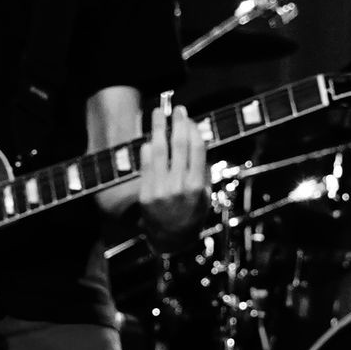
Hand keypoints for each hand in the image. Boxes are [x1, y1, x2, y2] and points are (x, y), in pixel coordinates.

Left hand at [135, 103, 208, 241]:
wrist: (171, 241)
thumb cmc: (191, 215)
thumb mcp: (205, 197)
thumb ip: (202, 171)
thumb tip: (199, 141)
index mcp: (197, 186)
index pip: (196, 150)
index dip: (193, 130)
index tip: (190, 118)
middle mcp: (179, 186)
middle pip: (178, 146)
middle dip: (177, 123)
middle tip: (177, 108)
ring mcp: (160, 190)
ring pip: (159, 151)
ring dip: (158, 128)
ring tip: (157, 113)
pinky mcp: (145, 194)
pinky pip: (145, 165)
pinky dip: (147, 149)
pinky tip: (148, 139)